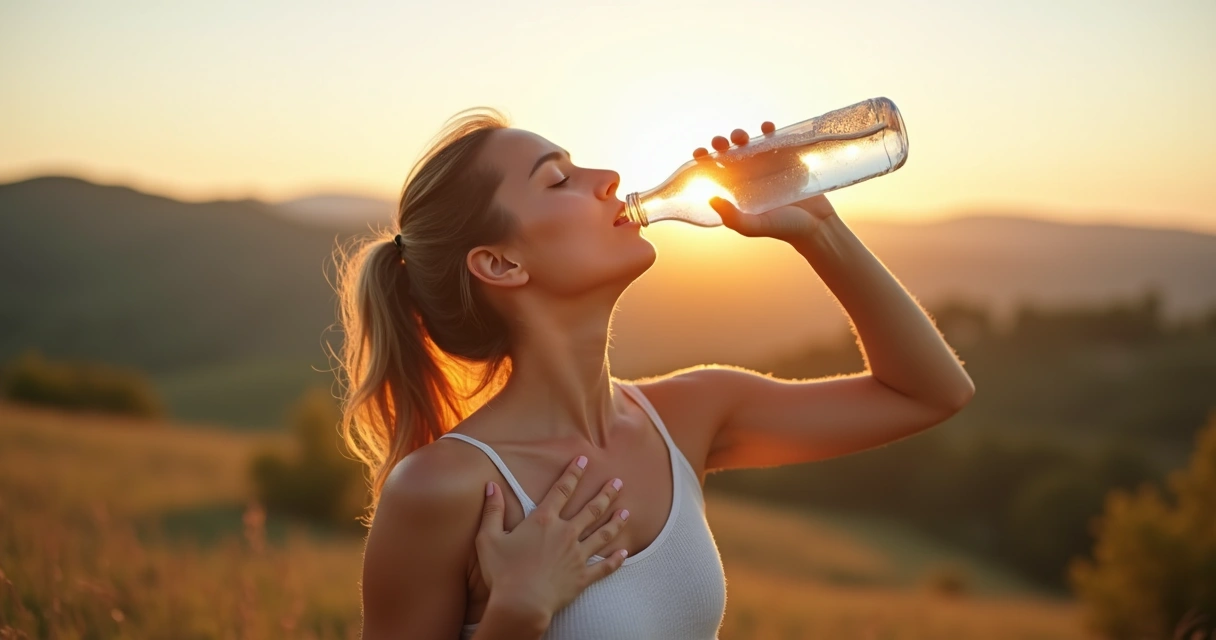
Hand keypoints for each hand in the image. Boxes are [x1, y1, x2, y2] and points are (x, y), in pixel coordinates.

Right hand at [475, 456, 629, 621]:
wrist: (521, 604)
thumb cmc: (503, 572)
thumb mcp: (489, 538)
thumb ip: (492, 511)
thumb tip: (491, 486)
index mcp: (544, 521)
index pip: (561, 490)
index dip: (573, 473)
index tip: (583, 460)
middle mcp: (565, 534)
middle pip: (591, 509)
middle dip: (605, 494)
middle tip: (618, 482)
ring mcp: (577, 555)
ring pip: (602, 534)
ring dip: (615, 522)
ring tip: (626, 512)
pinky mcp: (583, 577)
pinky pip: (604, 567)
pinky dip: (616, 560)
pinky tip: (624, 552)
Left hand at [693, 122, 837, 242]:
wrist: (817, 225)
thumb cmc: (783, 228)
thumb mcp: (755, 227)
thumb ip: (733, 218)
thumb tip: (711, 199)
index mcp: (737, 190)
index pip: (715, 171)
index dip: (705, 160)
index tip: (699, 152)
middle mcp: (749, 176)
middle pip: (729, 153)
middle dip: (721, 143)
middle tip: (720, 142)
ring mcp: (767, 165)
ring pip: (749, 144)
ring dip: (741, 135)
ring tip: (741, 137)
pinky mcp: (786, 158)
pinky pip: (775, 139)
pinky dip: (769, 130)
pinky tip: (767, 127)